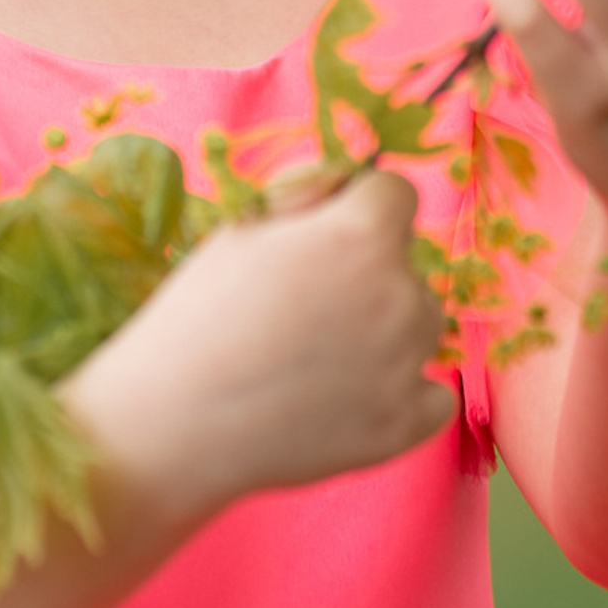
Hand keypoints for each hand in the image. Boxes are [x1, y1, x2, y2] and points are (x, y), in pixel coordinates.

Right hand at [66, 165, 450, 525]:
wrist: (173, 421)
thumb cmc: (199, 312)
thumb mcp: (243, 226)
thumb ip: (308, 189)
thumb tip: (350, 182)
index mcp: (361, 235)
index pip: (395, 193)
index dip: (357, 207)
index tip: (323, 235)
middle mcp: (401, 294)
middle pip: (408, 264)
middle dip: (369, 271)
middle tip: (305, 305)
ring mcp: (408, 364)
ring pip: (422, 323)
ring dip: (388, 327)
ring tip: (317, 354)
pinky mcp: (404, 426)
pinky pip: (433, 394)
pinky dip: (404, 392)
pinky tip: (350, 394)